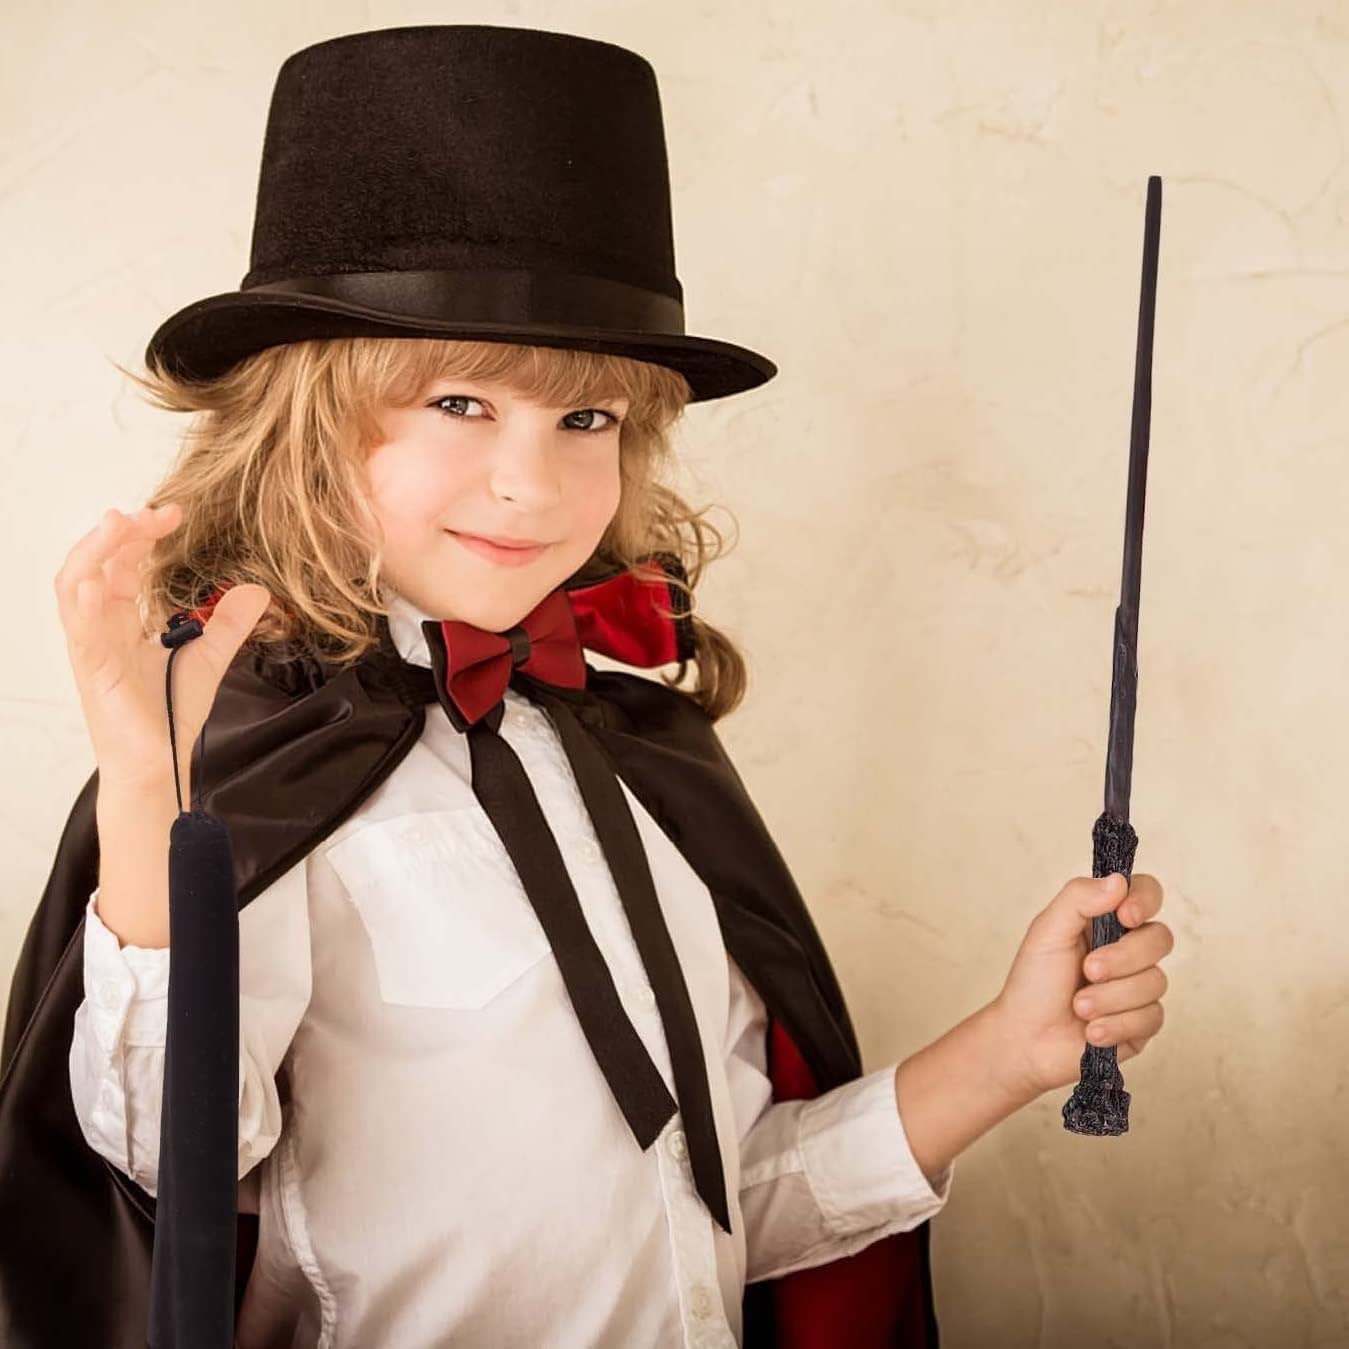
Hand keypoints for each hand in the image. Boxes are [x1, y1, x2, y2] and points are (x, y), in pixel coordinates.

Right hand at [54, 502, 272, 793]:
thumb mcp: (207, 658)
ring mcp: (91, 648)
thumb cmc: (168, 714)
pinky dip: (82, 605)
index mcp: (119, 620)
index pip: (121, 563)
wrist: (158, 764)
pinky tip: (94, 584)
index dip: (142, 534)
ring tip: (116, 524)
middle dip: (119, 532)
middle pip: (94, 564)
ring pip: (72, 586)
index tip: (174, 514)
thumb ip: (227, 624)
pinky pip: (79, 632)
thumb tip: (256, 590)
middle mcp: (98, 627)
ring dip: (92, 552)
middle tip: (153, 512)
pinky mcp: (93, 672)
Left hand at [989, 872, 1172, 1099]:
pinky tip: (1091, 1032)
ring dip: (1109, 998)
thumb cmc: (1033, 982)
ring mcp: (1139, 987)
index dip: (1145, 900)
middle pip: (1160, 938)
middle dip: (1122, 958)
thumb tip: (1119, 881)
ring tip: (1078, 1007)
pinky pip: (1152, 1018)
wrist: (1026, 1039)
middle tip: (1087, 970)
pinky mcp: (1143, 1023)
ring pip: (1155, 982)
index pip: (1146, 893)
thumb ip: (1078, 898)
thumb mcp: (1047, 931)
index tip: (1126, 916)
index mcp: (1106, 921)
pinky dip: (1116, 1025)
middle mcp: (1129, 950)